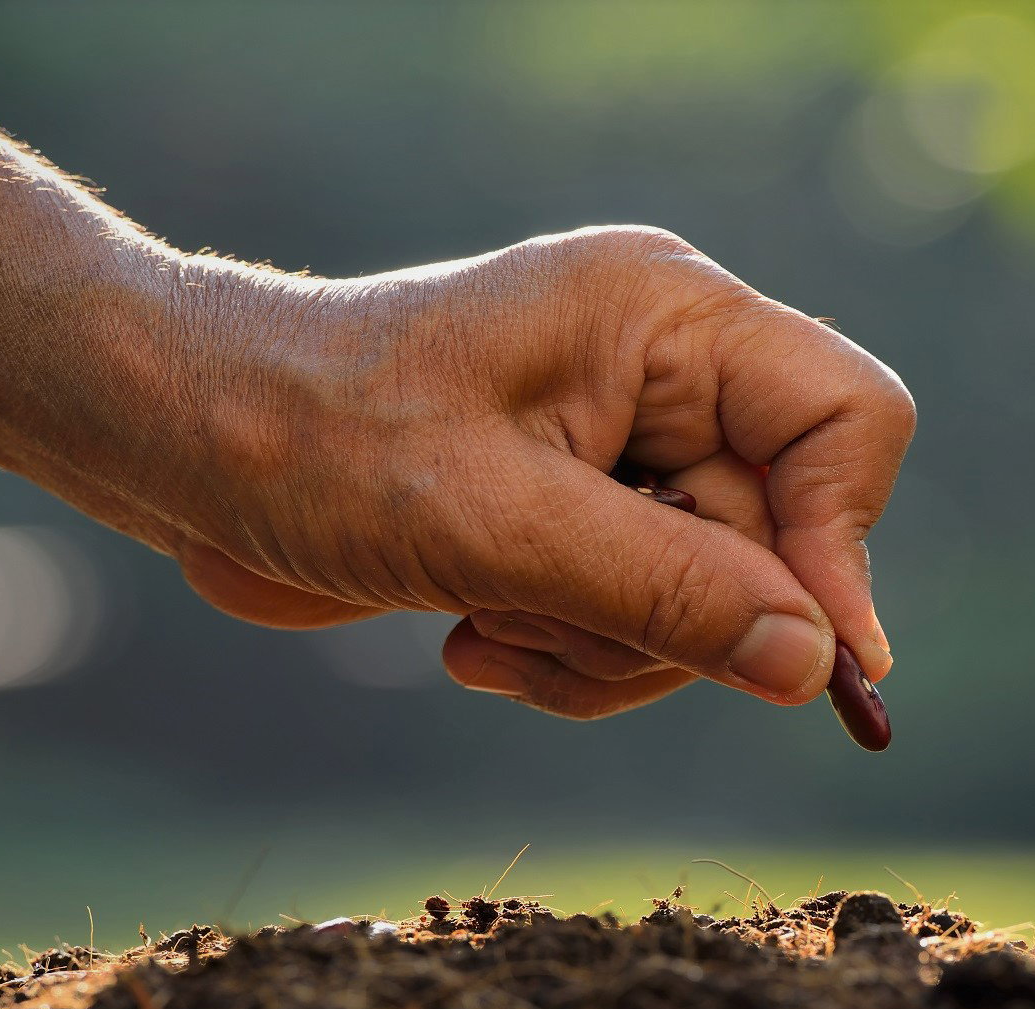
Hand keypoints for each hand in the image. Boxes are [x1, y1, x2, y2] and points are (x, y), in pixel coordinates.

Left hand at [168, 226, 913, 717]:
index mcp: (668, 317)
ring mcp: (634, 440)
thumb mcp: (497, 528)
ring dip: (603, 648)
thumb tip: (816, 666)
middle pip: (781, 538)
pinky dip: (570, 654)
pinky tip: (473, 635)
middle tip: (540, 618)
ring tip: (484, 625)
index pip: (849, 418)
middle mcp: (672, 369)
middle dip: (664, 616)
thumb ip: (666, 593)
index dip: (838, 543)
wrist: (185, 441)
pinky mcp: (591, 506)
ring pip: (718, 599)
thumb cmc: (317, 443)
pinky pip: (647, 619)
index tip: (795, 658)